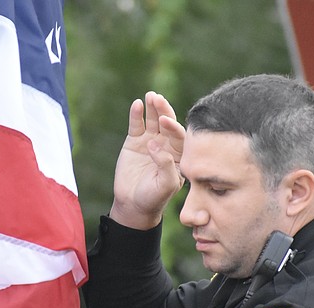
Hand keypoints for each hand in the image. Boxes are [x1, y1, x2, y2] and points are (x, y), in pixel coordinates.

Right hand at [110, 91, 185, 229]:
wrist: (133, 204)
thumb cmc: (154, 198)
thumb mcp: (165, 185)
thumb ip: (166, 166)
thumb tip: (155, 145)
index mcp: (179, 154)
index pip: (179, 135)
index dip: (173, 127)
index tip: (166, 121)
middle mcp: (166, 145)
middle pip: (167, 123)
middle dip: (164, 111)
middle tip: (158, 100)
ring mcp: (150, 141)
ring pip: (153, 120)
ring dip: (153, 108)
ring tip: (150, 96)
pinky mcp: (135, 141)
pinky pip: (137, 125)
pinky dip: (136, 114)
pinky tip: (137, 104)